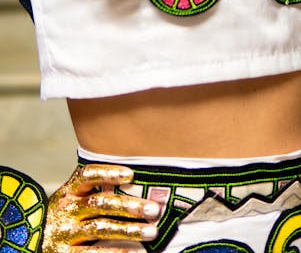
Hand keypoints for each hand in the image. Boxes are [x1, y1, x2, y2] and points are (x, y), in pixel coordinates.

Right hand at [43, 163, 159, 252]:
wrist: (30, 242)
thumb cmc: (62, 217)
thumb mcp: (70, 199)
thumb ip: (91, 190)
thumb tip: (134, 180)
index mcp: (68, 192)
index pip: (87, 175)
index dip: (108, 173)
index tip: (131, 174)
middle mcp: (66, 210)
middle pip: (100, 203)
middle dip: (129, 205)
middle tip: (154, 209)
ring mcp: (65, 233)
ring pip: (101, 228)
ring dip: (129, 230)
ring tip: (152, 231)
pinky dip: (116, 252)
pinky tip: (134, 252)